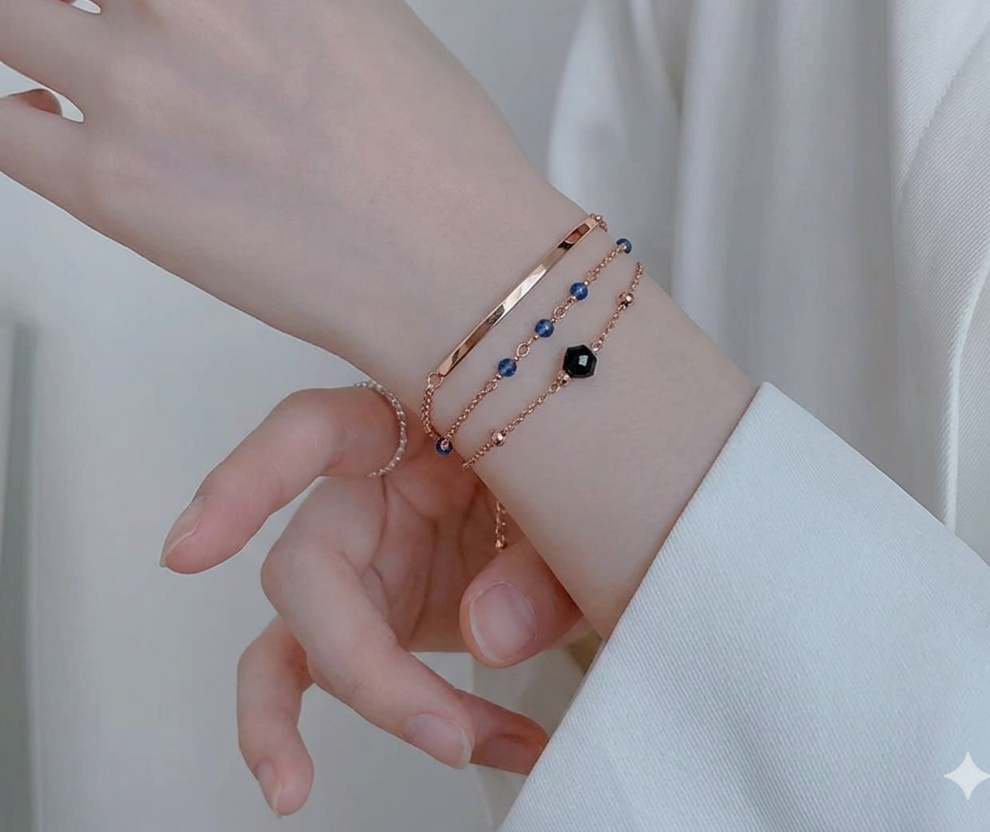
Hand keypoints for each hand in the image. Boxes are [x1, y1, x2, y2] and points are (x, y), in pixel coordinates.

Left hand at [0, 0, 568, 399]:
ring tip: (93, 89)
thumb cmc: (441, 157)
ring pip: (3, 18)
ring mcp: (137, 79)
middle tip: (85, 6)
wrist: (456, 261)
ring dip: (39, 44)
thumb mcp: (367, 14)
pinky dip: (19, 125)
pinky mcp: (110, 182)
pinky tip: (58, 134)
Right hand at [160, 383, 592, 816]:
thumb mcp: (581, 505)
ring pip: (307, 637)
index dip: (250, 480)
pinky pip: (336, 672)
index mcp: (411, 424)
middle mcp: (369, 487)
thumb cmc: (577, 475)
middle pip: (308, 566)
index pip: (314, 431)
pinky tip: (472, 749)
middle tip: (444, 732)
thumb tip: (485, 638)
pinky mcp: (376, 611)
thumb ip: (539, 568)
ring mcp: (366, 555)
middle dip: (359, 660)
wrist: (598, 501)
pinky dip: (392, 718)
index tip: (190, 553)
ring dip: (363, 707)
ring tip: (417, 764)